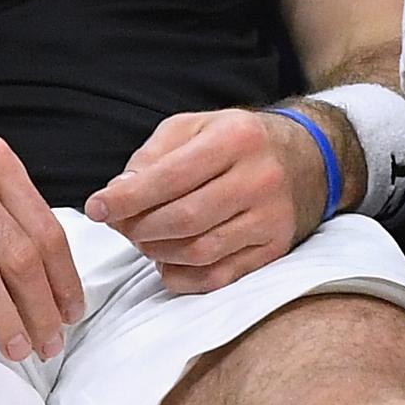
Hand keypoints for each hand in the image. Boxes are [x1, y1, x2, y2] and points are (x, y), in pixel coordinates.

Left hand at [85, 107, 331, 293]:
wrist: (308, 157)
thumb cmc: (236, 142)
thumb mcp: (194, 127)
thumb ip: (152, 156)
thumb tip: (118, 193)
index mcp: (235, 138)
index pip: (169, 177)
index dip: (126, 199)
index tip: (96, 209)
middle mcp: (259, 178)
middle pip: (183, 219)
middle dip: (139, 228)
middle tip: (121, 227)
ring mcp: (271, 218)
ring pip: (199, 251)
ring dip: (158, 253)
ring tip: (144, 240)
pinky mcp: (275, 248)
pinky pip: (219, 277)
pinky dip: (182, 277)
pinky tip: (167, 262)